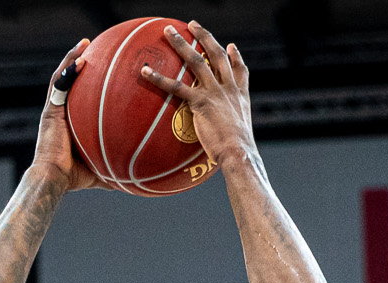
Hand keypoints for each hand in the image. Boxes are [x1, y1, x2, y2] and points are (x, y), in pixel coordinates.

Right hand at [33, 39, 101, 191]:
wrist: (53, 178)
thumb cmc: (73, 178)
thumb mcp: (100, 171)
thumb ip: (115, 170)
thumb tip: (136, 180)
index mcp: (70, 122)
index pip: (80, 97)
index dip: (89, 83)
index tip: (104, 71)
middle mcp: (61, 112)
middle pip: (70, 81)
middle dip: (81, 63)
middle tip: (96, 48)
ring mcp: (54, 109)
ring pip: (62, 76)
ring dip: (73, 58)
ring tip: (85, 42)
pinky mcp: (50, 110)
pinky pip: (59, 84)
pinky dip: (69, 69)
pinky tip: (82, 58)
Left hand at [142, 23, 253, 168]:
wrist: (239, 152)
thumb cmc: (238, 152)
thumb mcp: (242, 134)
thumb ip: (234, 127)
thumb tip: (228, 139)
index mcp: (240, 94)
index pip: (239, 70)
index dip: (235, 56)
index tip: (231, 46)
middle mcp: (228, 88)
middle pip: (217, 55)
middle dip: (204, 37)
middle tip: (192, 25)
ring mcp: (215, 92)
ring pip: (197, 61)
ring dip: (181, 44)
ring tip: (168, 31)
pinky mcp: (201, 102)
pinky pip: (176, 87)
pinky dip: (159, 78)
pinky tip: (145, 71)